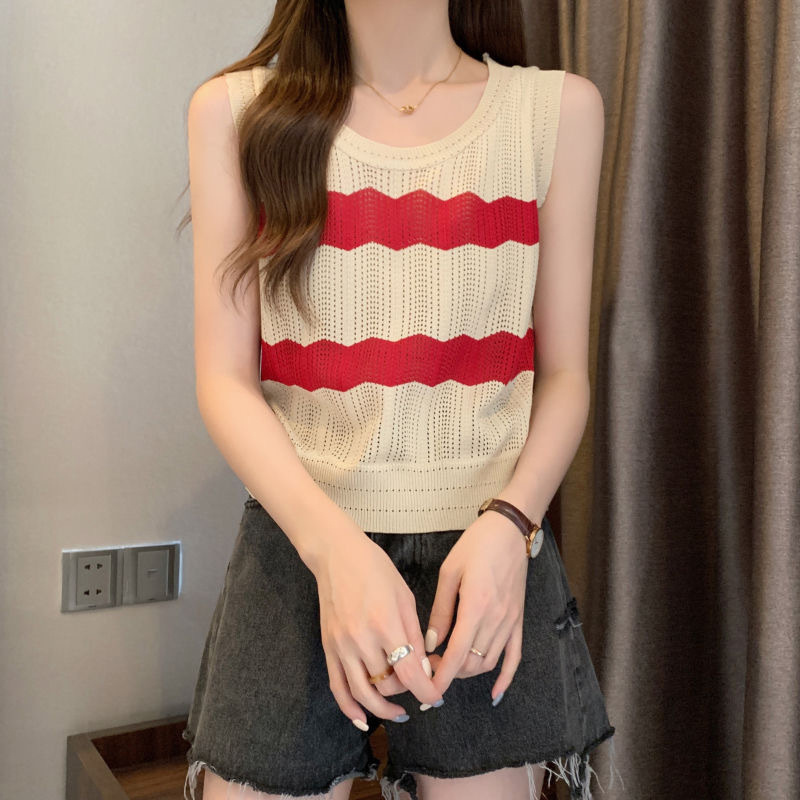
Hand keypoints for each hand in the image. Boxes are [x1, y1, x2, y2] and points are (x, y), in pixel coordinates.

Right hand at [312, 528, 443, 727]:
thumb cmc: (375, 569)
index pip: (408, 674)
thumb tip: (423, 668)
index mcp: (385, 624)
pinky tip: (364, 718)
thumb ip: (414, 635)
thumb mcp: (405, 597)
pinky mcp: (328, 648)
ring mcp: (341, 646)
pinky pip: (337, 688)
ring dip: (382, 709)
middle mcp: (361, 640)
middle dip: (407, 692)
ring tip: (399, 712)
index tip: (436, 696)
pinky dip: (349, 708)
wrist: (337, 555)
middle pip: (387, 686)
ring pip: (363, 694)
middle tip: (418, 685)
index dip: (426, 690)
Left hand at [425, 511, 528, 700]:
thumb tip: (431, 642)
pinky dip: (505, 678)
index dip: (442, 676)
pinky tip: (494, 693)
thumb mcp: (450, 573)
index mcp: (476, 606)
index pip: (458, 654)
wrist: (509, 531)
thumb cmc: (476, 546)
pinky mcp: (519, 620)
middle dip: (449, 672)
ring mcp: (510, 622)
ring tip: (449, 665)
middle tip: (429, 665)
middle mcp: (496, 619)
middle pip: (472, 662)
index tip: (428, 690)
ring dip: (468, 671)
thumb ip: (441, 611)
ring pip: (489, 662)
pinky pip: (515, 656)